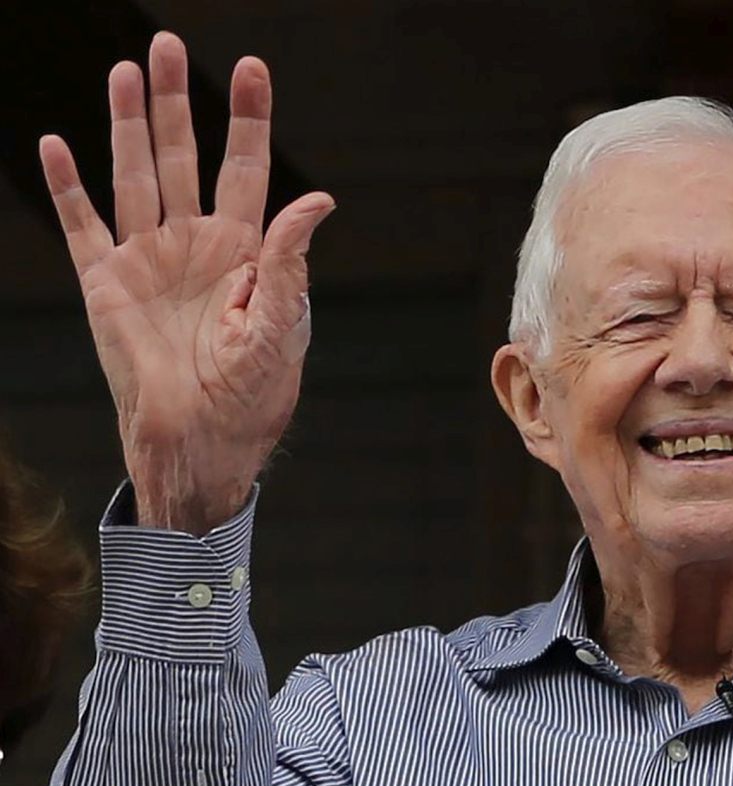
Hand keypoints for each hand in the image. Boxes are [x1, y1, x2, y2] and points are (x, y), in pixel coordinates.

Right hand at [39, 31, 334, 533]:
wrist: (201, 442)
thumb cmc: (252, 396)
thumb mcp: (283, 326)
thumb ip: (292, 259)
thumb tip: (320, 200)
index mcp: (245, 254)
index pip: (247, 171)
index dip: (248, 120)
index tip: (251, 69)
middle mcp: (196, 246)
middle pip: (184, 157)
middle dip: (178, 101)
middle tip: (167, 42)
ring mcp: (149, 261)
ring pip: (135, 176)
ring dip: (128, 124)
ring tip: (126, 71)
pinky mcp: (107, 285)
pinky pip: (82, 225)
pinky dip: (67, 187)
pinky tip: (58, 144)